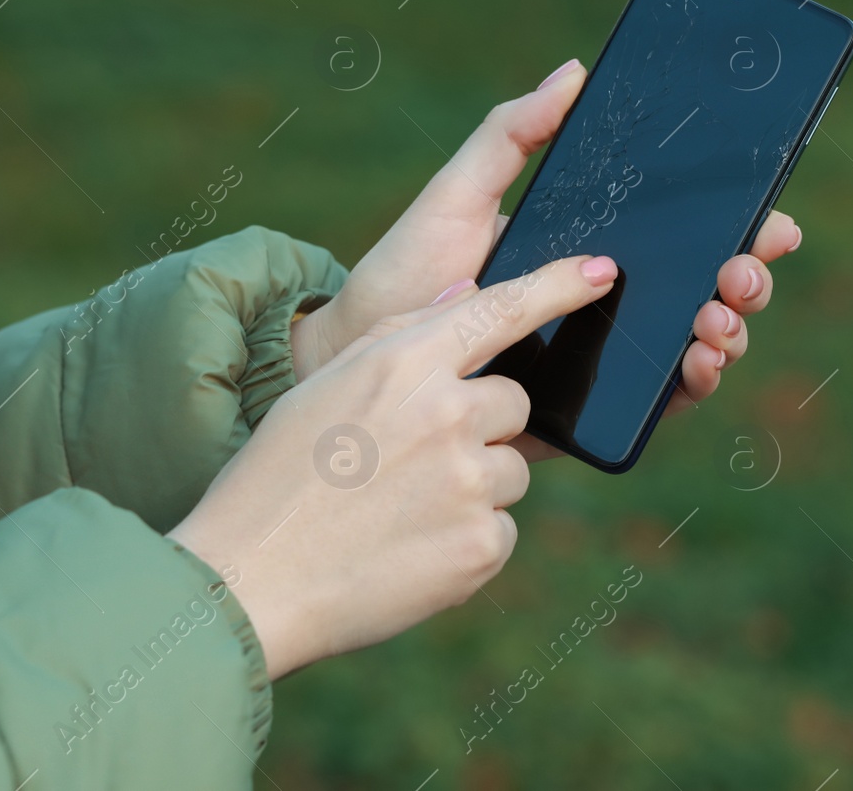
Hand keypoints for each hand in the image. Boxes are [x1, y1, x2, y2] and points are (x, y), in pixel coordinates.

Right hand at [169, 254, 619, 679]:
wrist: (252, 580)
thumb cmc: (278, 477)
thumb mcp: (326, 386)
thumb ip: (402, 335)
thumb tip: (469, 294)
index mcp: (405, 363)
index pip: (501, 309)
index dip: (558, 287)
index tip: (601, 271)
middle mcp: (448, 413)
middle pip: (513, 403)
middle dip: (480, 427)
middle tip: (413, 461)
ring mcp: (471, 482)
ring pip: (511, 470)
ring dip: (473, 486)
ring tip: (400, 510)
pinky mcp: (483, 545)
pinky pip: (502, 528)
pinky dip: (466, 540)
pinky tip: (410, 549)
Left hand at [291, 59, 803, 456]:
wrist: (359, 364)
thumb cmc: (406, 274)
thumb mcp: (457, 194)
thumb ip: (512, 134)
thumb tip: (574, 72)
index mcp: (589, 248)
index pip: (682, 235)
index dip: (737, 227)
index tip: (767, 219)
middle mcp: (607, 305)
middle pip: (705, 290)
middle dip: (744, 281)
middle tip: (740, 274)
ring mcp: (601, 360)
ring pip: (693, 347)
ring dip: (727, 334)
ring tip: (716, 324)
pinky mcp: (585, 413)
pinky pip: (653, 404)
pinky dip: (688, 387)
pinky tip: (693, 369)